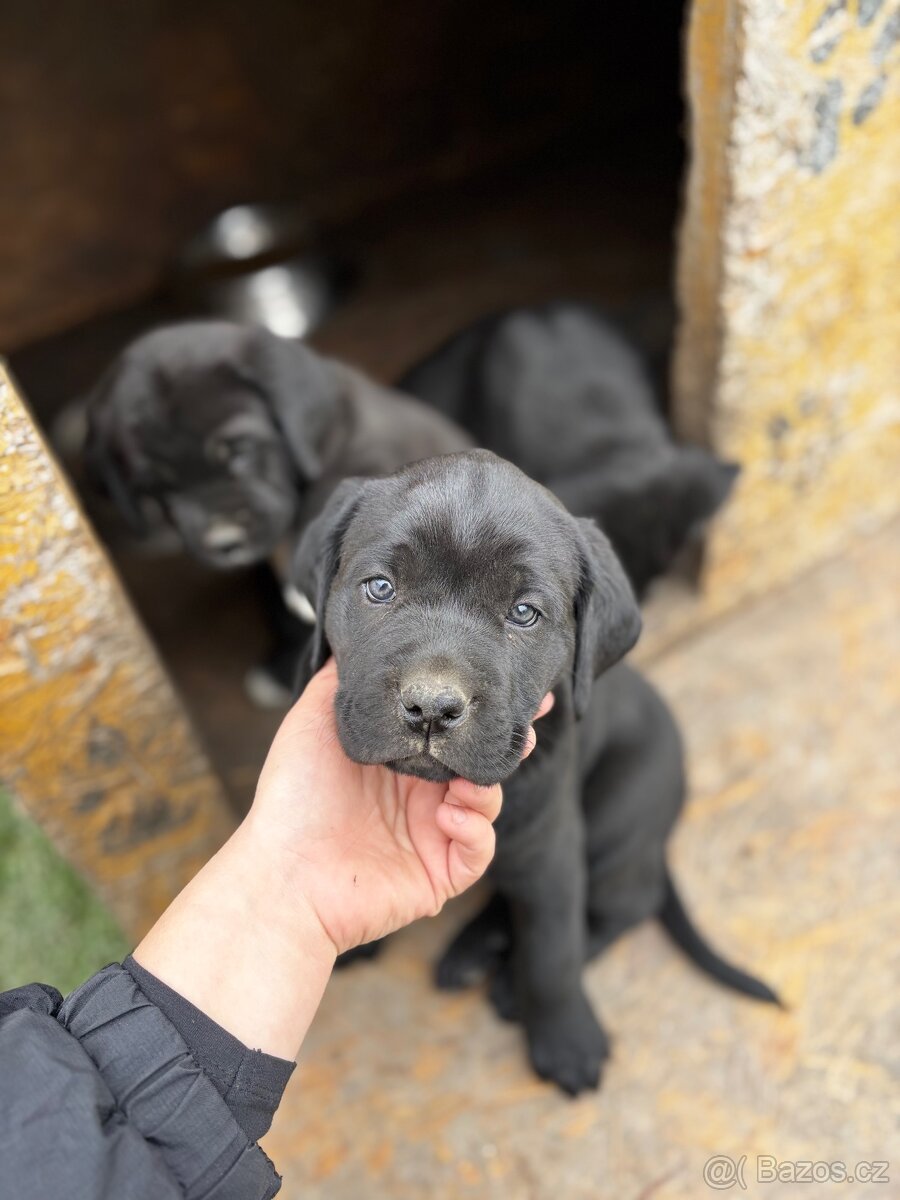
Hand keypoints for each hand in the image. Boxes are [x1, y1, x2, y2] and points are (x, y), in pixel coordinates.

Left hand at [247, 659, 553, 956]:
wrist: (281, 871)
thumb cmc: (292, 797)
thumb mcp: (315, 718)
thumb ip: (344, 676)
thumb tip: (363, 630)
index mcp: (398, 761)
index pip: (448, 730)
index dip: (477, 710)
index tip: (505, 682)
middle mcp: (419, 797)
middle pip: (478, 764)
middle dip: (504, 741)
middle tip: (524, 721)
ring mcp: (431, 836)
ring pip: (486, 803)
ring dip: (486, 786)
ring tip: (468, 777)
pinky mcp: (438, 874)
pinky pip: (478, 850)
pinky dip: (475, 830)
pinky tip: (449, 815)